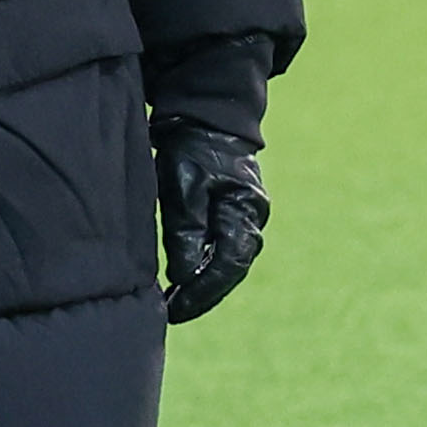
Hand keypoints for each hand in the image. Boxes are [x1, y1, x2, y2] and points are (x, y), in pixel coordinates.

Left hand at [157, 122, 266, 323]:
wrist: (206, 113)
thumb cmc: (192, 147)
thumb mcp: (183, 188)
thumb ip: (186, 232)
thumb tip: (184, 277)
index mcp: (245, 211)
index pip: (228, 265)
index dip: (203, 293)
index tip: (176, 310)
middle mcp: (252, 216)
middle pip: (231, 268)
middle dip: (203, 294)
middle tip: (173, 313)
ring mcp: (246, 212)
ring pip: (228, 260)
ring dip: (203, 282)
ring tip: (175, 302)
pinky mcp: (233, 209)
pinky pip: (223, 247)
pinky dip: (204, 265)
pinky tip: (185, 276)